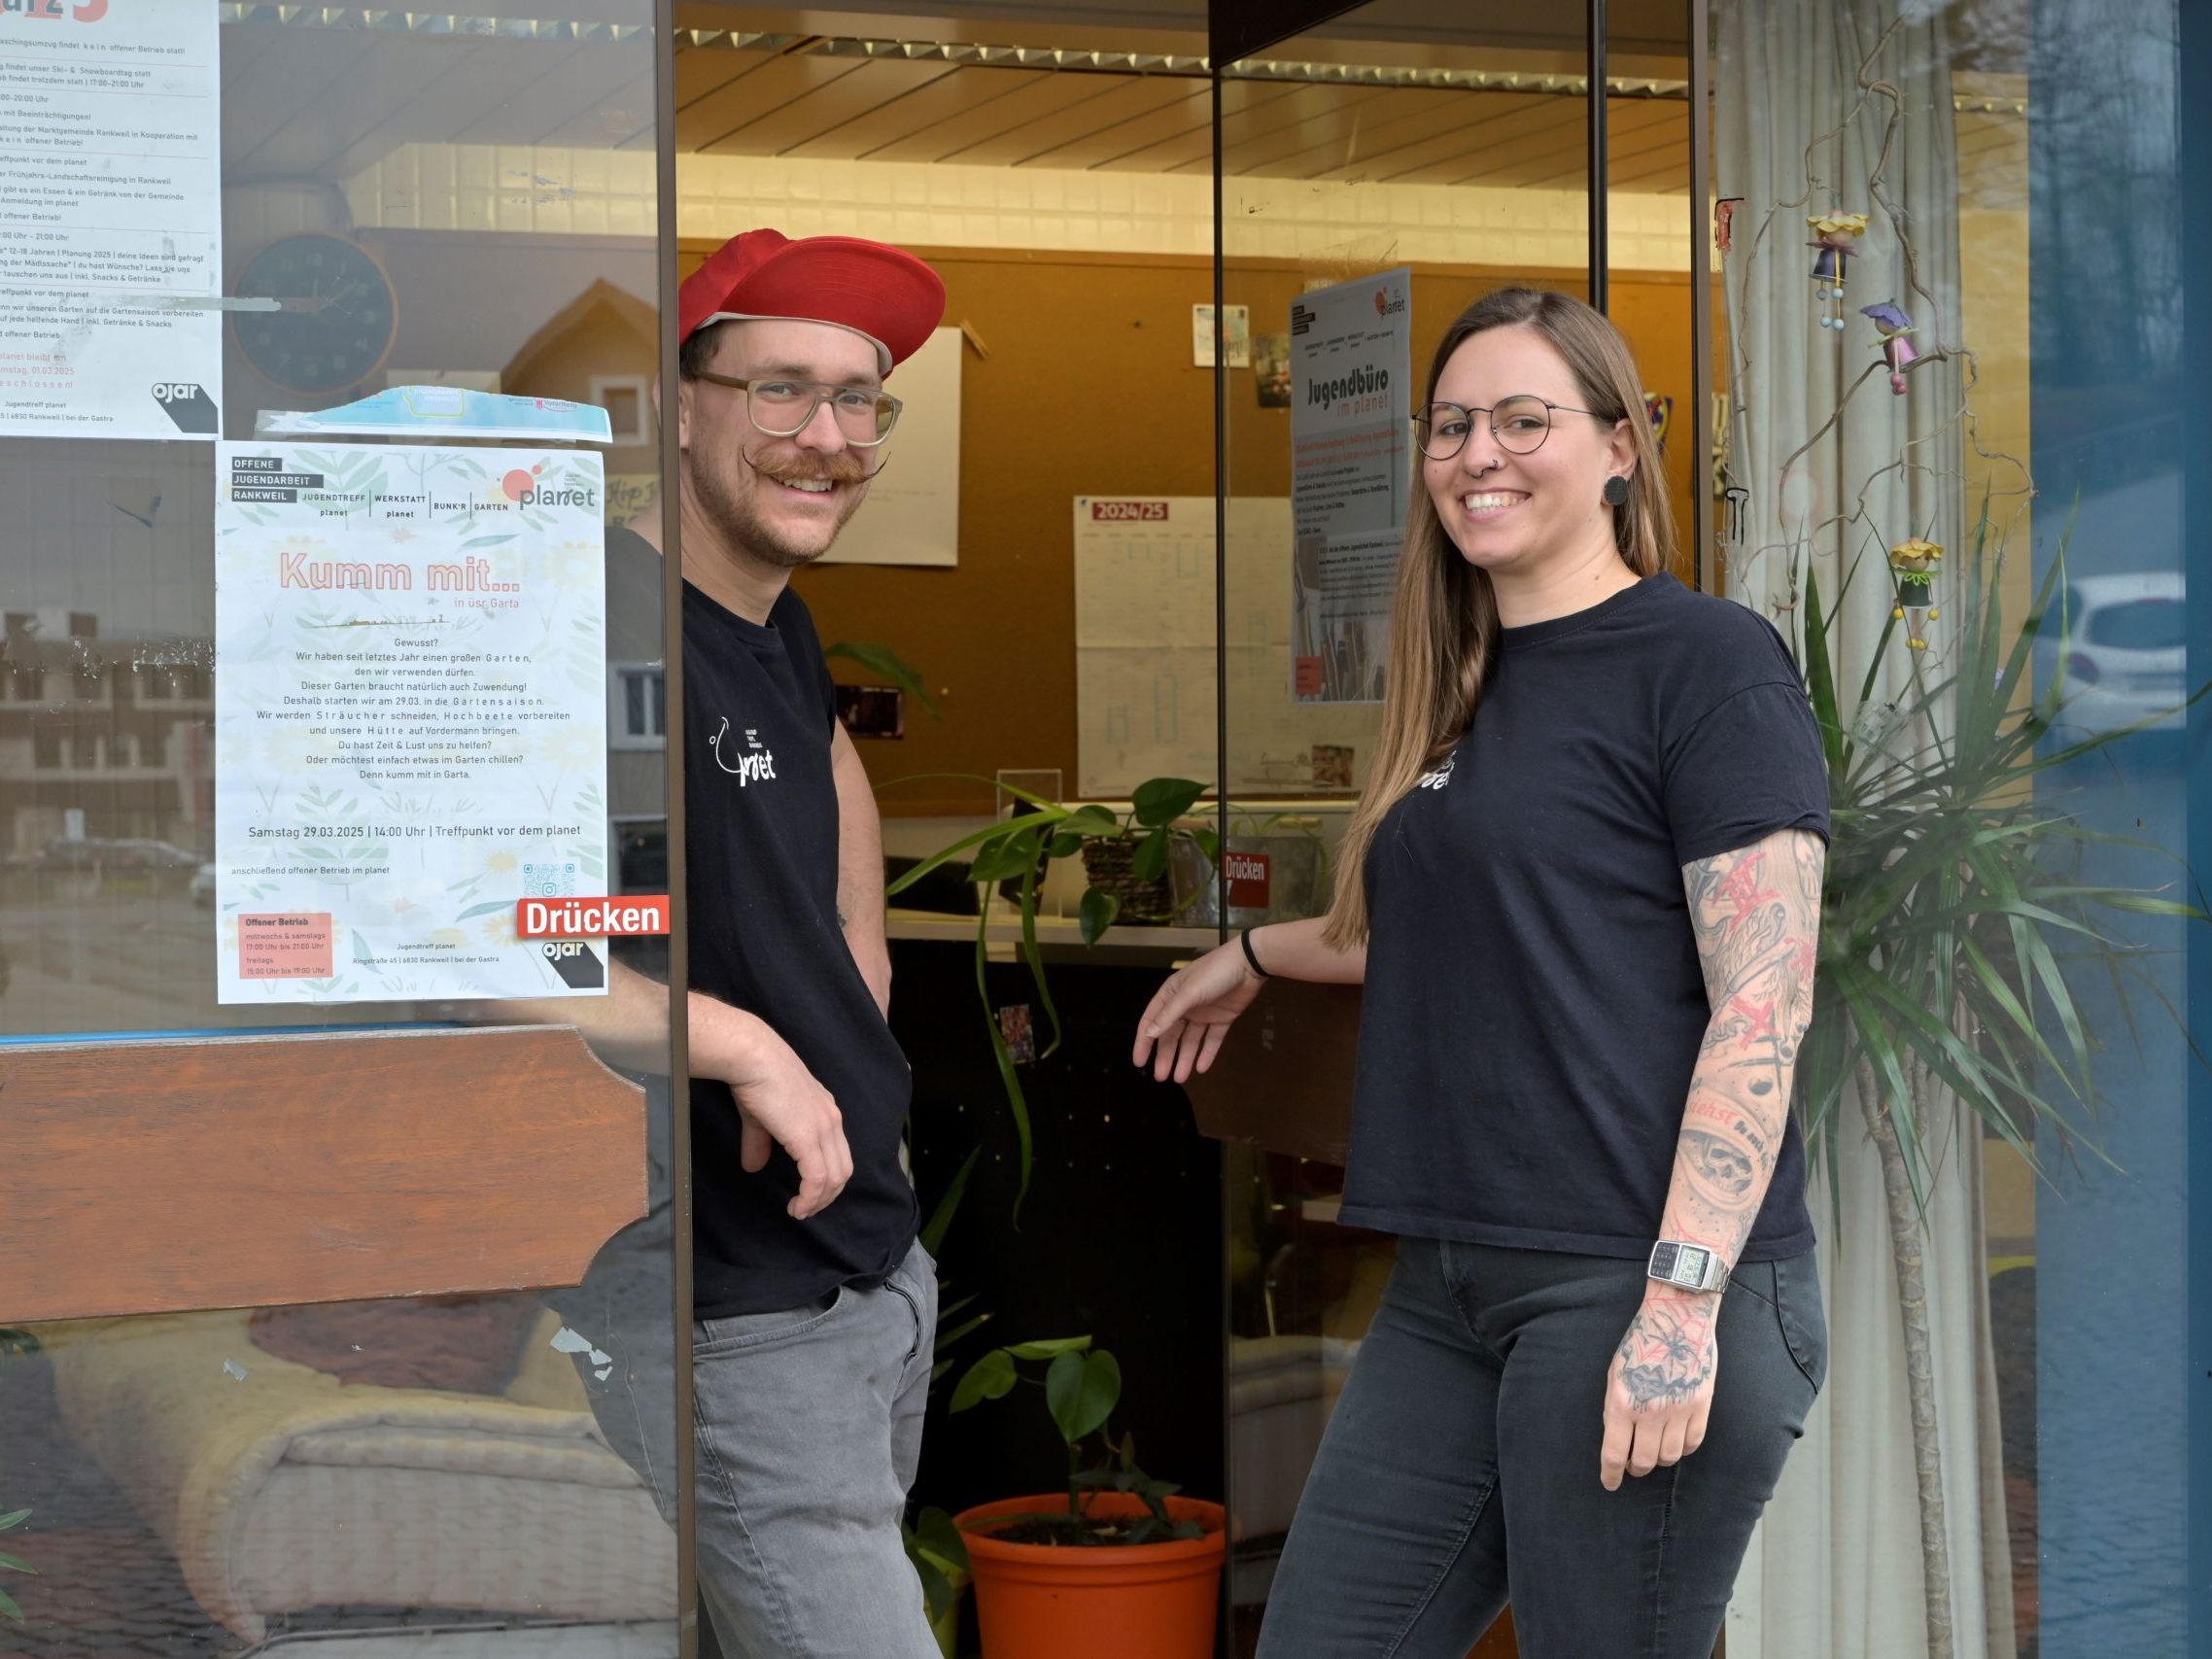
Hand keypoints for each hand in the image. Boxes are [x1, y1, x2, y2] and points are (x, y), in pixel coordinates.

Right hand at [723, 1024, 854, 1220]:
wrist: (753, 1057)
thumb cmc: (756, 1078)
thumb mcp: (760, 1116)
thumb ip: (760, 1143)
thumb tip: (753, 1166)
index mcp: (825, 1113)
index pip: (839, 1154)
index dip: (828, 1179)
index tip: (810, 1195)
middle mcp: (831, 1121)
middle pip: (843, 1170)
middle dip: (827, 1196)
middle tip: (806, 1210)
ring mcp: (823, 1128)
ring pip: (834, 1178)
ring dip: (818, 1201)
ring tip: (799, 1212)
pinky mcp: (808, 1137)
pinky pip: (817, 1178)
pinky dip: (810, 1197)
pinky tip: (797, 1206)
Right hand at [1131, 940, 1265, 1082]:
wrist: (1249, 965)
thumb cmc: (1214, 974)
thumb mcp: (1189, 993)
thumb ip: (1169, 1015)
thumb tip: (1148, 1034)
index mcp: (1171, 995)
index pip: (1151, 1021)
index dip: (1144, 1042)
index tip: (1139, 1062)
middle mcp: (1184, 1006)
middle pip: (1171, 1035)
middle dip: (1165, 1056)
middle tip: (1160, 1077)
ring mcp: (1203, 1013)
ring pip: (1190, 1041)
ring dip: (1184, 1058)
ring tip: (1179, 1078)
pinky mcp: (1222, 1019)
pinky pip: (1211, 1040)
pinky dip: (1206, 1053)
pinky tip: (1201, 1068)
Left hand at [1600, 1288, 1718, 1489]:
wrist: (1677, 1319)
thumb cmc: (1640, 1343)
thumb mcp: (1615, 1373)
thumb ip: (1615, 1407)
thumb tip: (1617, 1439)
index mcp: (1622, 1401)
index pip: (1614, 1453)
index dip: (1611, 1475)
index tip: (1610, 1484)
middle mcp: (1650, 1411)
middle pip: (1643, 1462)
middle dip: (1635, 1469)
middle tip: (1633, 1466)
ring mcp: (1679, 1410)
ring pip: (1669, 1456)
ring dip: (1658, 1459)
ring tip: (1653, 1450)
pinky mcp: (1701, 1407)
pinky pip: (1692, 1443)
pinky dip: (1682, 1448)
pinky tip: (1674, 1441)